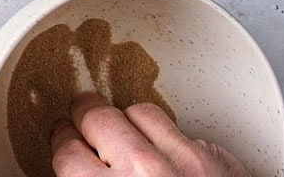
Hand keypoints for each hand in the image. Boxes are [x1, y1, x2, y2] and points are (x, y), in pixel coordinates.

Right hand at [51, 93, 249, 176]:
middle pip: (98, 117)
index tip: (64, 137)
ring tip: (127, 131)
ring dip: (131, 122)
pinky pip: (186, 132)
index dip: (63, 140)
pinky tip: (169, 151)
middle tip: (82, 117)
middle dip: (86, 116)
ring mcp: (186, 163)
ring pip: (142, 113)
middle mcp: (145, 172)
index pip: (67, 149)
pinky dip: (174, 141)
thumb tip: (75, 163)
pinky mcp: (219, 162)